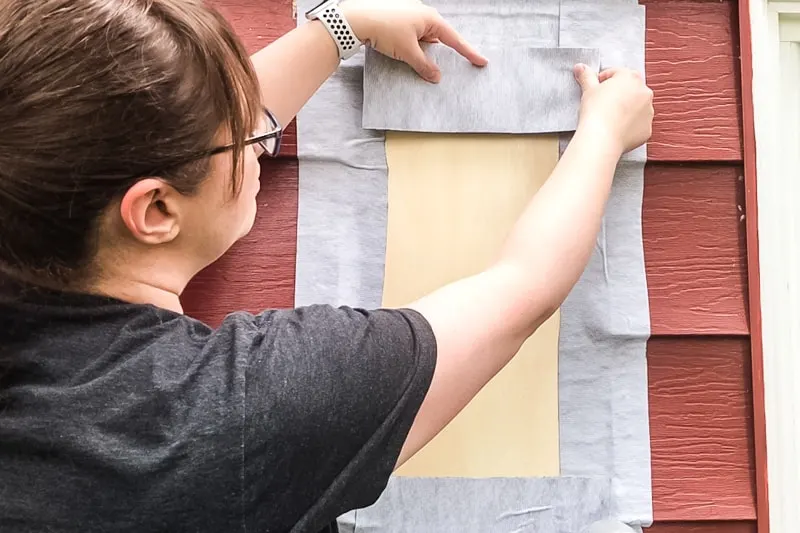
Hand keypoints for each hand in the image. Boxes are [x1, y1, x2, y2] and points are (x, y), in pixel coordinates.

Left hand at [340, 0, 487, 82]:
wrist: (356, 18)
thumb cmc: (385, 29)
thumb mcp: (407, 52)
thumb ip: (424, 65)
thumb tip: (436, 76)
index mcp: (431, 19)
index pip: (454, 39)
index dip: (469, 52)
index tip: (482, 61)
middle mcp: (422, 14)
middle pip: (439, 38)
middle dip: (440, 53)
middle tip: (445, 67)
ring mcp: (409, 15)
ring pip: (423, 38)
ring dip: (422, 51)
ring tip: (416, 62)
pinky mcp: (397, 19)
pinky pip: (411, 36)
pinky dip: (412, 47)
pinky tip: (405, 54)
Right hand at [573, 64, 653, 153]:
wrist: (601, 138)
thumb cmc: (596, 112)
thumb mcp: (588, 90)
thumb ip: (586, 76)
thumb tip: (580, 68)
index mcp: (630, 77)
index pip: (617, 73)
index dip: (603, 80)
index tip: (596, 88)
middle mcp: (644, 92)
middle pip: (630, 89)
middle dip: (618, 94)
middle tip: (602, 103)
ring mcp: (648, 111)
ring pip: (636, 107)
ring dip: (626, 110)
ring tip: (609, 117)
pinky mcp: (646, 129)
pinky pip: (638, 125)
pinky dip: (629, 126)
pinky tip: (616, 128)